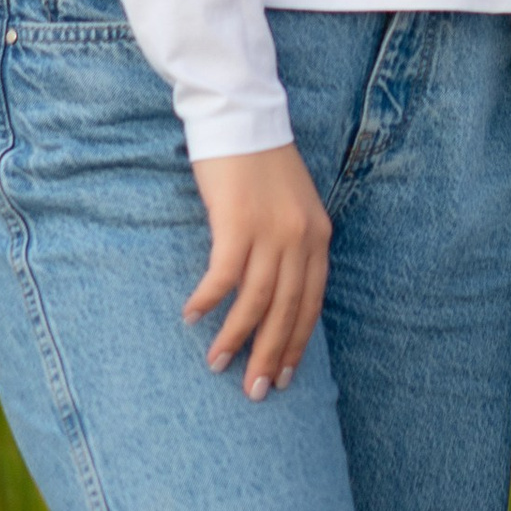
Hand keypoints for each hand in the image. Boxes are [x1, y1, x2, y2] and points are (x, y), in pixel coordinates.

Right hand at [185, 146, 332, 399]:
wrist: (243, 118)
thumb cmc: (261, 166)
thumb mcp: (292, 208)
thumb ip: (291, 247)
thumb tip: (276, 297)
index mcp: (318, 237)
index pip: (311, 303)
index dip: (297, 343)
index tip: (284, 375)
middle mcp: (300, 238)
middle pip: (287, 310)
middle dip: (271, 355)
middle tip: (256, 393)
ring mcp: (271, 231)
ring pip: (257, 300)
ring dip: (237, 338)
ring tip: (218, 364)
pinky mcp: (238, 222)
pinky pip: (224, 275)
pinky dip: (209, 300)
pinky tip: (193, 317)